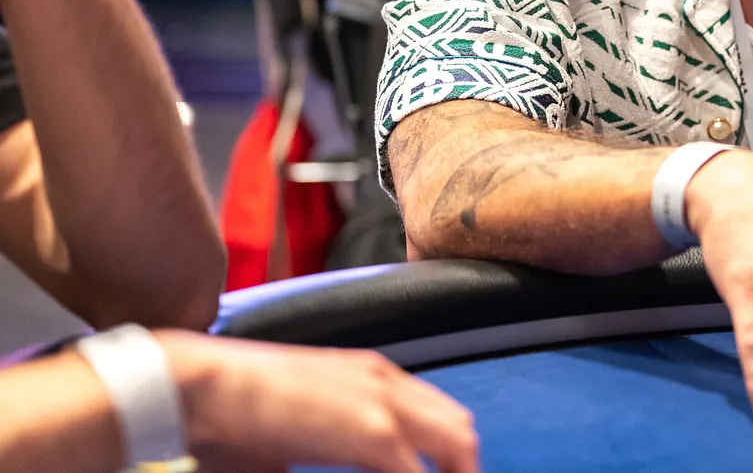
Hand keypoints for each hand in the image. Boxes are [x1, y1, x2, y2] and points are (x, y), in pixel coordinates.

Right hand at [157, 331, 478, 472]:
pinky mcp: (375, 430)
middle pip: (459, 430)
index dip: (450, 458)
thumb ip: (335, 454)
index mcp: (372, 379)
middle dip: (463, 467)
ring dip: (458, 472)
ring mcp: (384, 402)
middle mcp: (387, 383)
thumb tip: (328, 467)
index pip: (438, 418)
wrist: (199, 388)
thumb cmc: (231, 419)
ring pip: (456, 444)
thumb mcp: (298, 436)